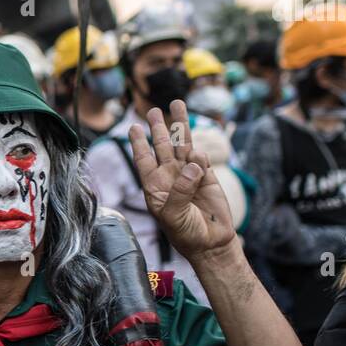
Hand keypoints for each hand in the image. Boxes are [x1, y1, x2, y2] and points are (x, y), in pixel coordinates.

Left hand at [128, 100, 236, 259]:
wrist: (211, 241)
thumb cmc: (186, 232)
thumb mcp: (174, 215)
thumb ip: (180, 190)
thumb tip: (191, 163)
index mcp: (154, 186)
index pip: (143, 160)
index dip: (139, 143)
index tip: (133, 127)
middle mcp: (169, 176)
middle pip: (162, 146)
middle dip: (158, 127)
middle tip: (154, 110)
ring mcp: (188, 174)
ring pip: (182, 144)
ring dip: (180, 125)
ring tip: (177, 104)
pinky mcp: (206, 175)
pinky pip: (200, 158)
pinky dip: (199, 156)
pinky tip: (197, 161)